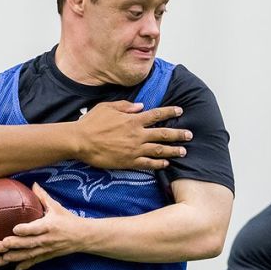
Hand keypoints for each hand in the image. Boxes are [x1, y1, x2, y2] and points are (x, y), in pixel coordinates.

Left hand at [1, 184, 85, 269]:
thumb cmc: (68, 219)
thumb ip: (43, 196)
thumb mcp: (56, 206)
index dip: (26, 229)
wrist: (83, 237)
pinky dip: (26, 265)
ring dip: (17, 256)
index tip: (15, 228)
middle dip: (17, 244)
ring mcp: (48, 249)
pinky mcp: (48, 255)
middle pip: (31, 243)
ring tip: (4, 258)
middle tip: (3, 243)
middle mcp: (48, 238)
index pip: (37, 228)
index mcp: (50, 225)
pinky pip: (36, 261)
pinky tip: (15, 269)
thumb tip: (32, 183)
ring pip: (31, 254)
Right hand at [76, 101, 190, 170]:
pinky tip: (166, 164)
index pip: (157, 114)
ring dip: (173, 150)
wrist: (81, 141)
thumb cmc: (91, 122)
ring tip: (183, 151)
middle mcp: (137, 134)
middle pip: (163, 133)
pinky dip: (158, 164)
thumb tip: (141, 106)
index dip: (170, 111)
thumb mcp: (107, 107)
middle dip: (178, 134)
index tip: (180, 110)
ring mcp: (134, 149)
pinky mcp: (128, 162)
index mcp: (133, 119)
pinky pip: (148, 164)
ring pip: (159, 150)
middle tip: (189, 135)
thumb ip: (126, 106)